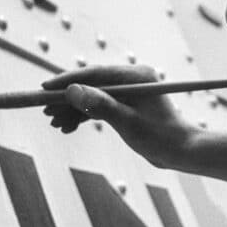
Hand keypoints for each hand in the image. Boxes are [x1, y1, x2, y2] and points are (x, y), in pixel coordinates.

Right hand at [41, 64, 196, 170]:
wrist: (181, 152)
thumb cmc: (160, 137)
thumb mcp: (126, 122)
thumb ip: (100, 105)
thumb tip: (72, 90)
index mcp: (136, 76)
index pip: (95, 73)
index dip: (68, 80)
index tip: (45, 87)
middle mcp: (132, 80)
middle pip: (92, 85)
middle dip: (67, 99)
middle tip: (45, 112)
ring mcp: (129, 93)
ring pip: (93, 97)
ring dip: (73, 110)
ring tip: (55, 124)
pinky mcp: (127, 106)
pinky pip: (100, 107)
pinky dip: (85, 116)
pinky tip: (68, 127)